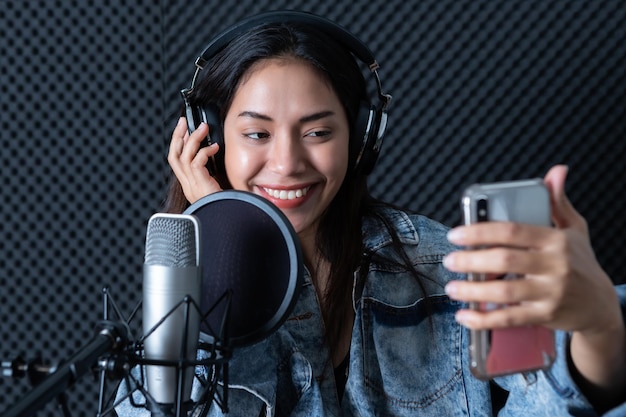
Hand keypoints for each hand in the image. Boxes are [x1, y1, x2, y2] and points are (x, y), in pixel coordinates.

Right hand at [167, 117, 221, 202]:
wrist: (228, 221)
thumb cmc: (228, 205)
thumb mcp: (218, 185)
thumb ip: (213, 172)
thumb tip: (216, 152)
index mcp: (189, 186)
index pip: (177, 161)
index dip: (178, 144)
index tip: (183, 129)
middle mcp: (187, 185)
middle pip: (173, 156)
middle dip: (177, 136)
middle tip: (183, 121)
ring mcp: (191, 186)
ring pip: (183, 156)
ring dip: (193, 139)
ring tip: (203, 127)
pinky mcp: (199, 185)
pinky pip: (196, 162)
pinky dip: (205, 152)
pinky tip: (215, 147)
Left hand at [444, 164, 624, 406]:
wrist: (601, 306)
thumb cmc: (581, 263)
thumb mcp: (574, 229)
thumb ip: (558, 202)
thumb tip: (556, 171)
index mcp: (555, 240)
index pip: (512, 231)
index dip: (480, 231)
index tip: (455, 235)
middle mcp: (554, 266)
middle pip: (504, 261)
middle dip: (470, 261)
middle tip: (449, 261)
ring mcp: (551, 293)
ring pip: (504, 292)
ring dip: (472, 291)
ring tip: (452, 287)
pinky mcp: (546, 316)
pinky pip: (510, 319)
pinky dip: (484, 319)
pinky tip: (465, 316)